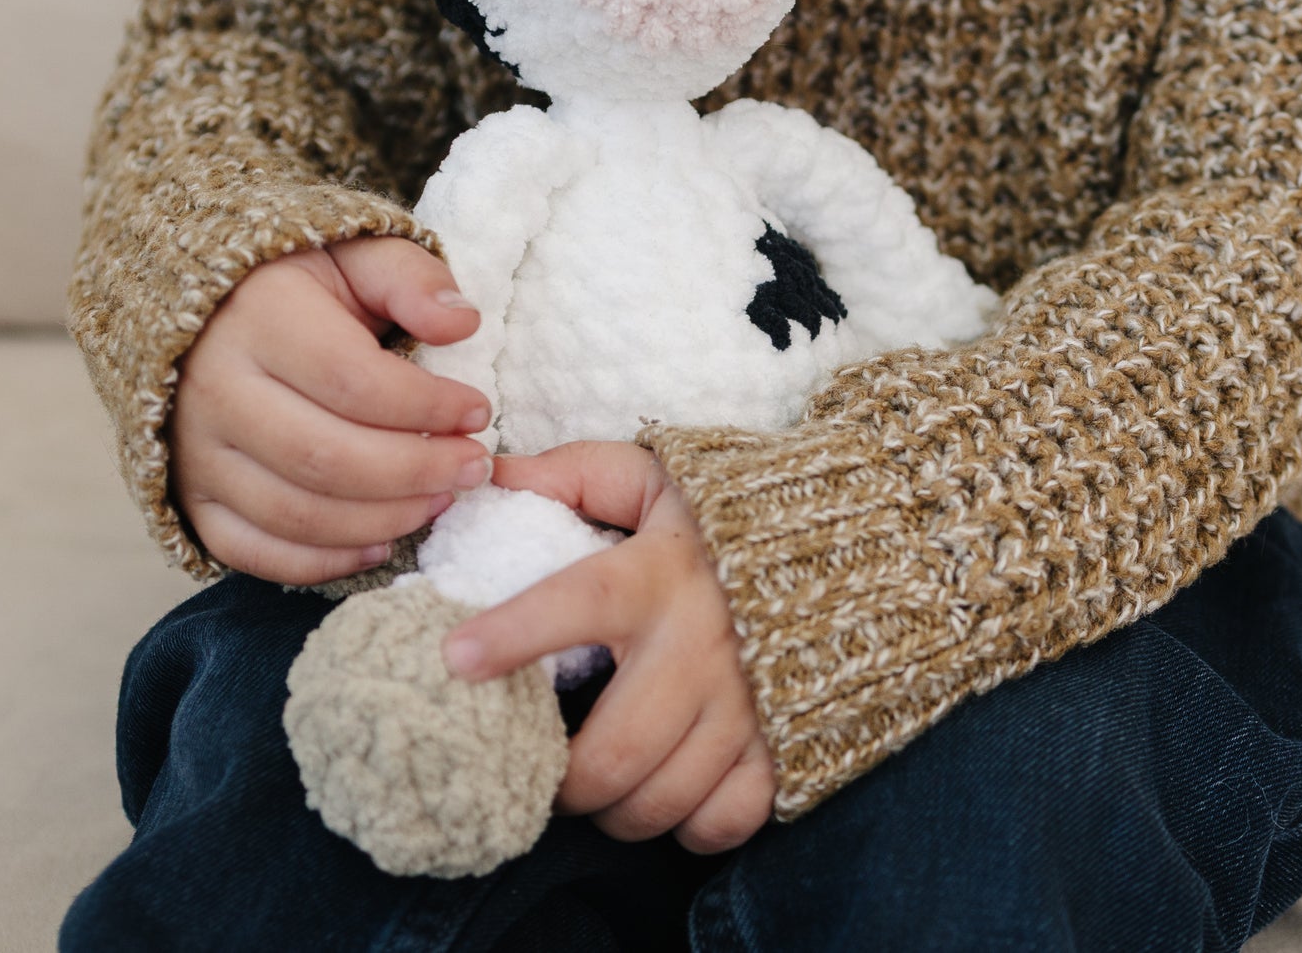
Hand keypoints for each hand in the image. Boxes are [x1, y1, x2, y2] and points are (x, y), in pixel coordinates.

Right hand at [169, 236, 491, 584]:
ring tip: (441, 499)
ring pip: (296, 513)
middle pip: (326, 458)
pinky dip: (324, 561)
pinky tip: (382, 542)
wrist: (205, 311)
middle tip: (473, 468)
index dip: (427, 406)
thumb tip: (462, 321)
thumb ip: (412, 279)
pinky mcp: (191, 498)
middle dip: (416, 472)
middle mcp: (216, 390)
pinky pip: (254, 552)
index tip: (478, 411)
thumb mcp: (357, 255)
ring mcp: (196, 452)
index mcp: (259, 319)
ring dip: (384, 519)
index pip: (354, 382)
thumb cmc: (299, 283)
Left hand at [442, 442, 775, 854]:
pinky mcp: (783, 745)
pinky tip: (669, 792)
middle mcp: (704, 644)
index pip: (581, 601)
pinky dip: (684, 826)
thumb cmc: (719, 514)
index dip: (516, 633)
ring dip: (613, 810)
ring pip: (659, 800)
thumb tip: (490, 476)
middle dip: (559, 780)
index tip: (455, 659)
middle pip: (614, 751)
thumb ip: (569, 473)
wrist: (846, 541)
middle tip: (544, 764)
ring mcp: (749, 703)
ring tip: (600, 782)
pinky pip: (721, 822)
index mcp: (660, 572)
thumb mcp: (647, 476)